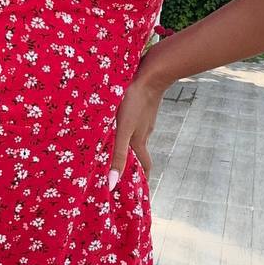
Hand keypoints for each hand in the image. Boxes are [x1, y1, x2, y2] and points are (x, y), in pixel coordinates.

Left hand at [108, 65, 166, 189]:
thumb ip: (117, 155)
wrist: (151, 76)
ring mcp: (145, 118)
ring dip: (130, 142)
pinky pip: (136, 119)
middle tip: (126, 168)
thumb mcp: (122, 131)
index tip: (143, 189)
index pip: (144, 166)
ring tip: (117, 144)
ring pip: (137, 134)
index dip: (144, 178)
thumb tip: (112, 184)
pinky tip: (120, 119)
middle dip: (134, 161)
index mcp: (139, 141)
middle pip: (140, 151)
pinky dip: (129, 125)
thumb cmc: (134, 103)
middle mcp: (144, 132)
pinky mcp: (144, 104)